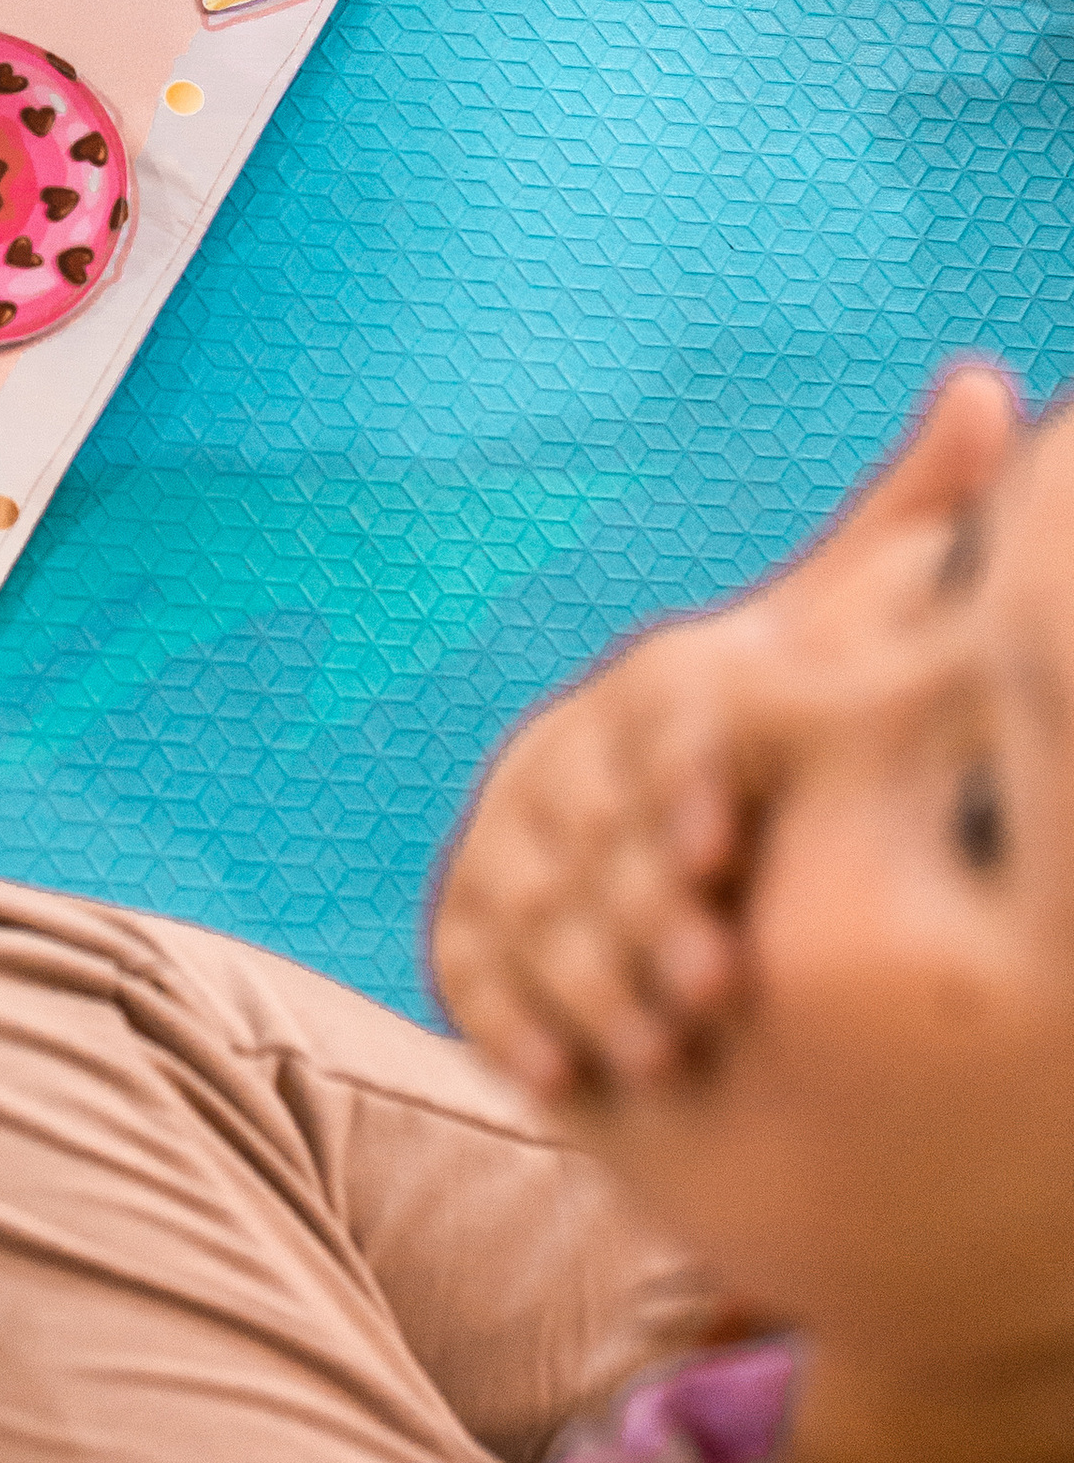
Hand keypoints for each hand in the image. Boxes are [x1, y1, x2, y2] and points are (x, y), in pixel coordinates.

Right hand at [429, 363, 1020, 1097]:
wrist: (659, 819)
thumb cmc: (771, 721)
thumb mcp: (837, 625)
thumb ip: (905, 526)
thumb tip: (992, 381)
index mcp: (650, 689)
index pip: (646, 730)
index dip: (683, 786)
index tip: (722, 851)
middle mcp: (563, 758)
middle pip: (582, 835)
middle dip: (638, 913)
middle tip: (706, 987)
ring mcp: (509, 846)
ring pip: (530, 913)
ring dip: (585, 984)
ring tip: (652, 1051)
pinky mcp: (470, 928)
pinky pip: (471, 973)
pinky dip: (508, 1027)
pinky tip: (560, 1081)